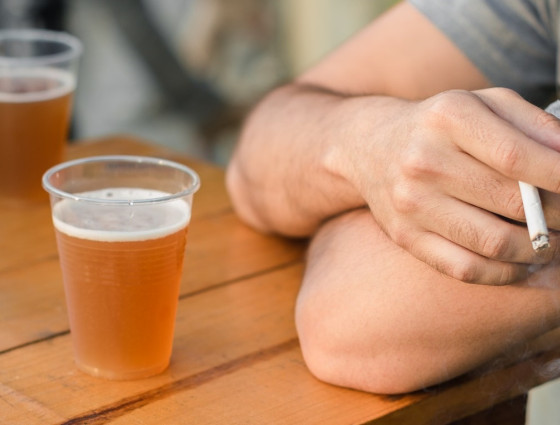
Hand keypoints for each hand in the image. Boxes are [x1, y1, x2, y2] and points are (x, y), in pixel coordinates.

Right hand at [333, 88, 559, 284]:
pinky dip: (504, 273)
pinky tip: (518, 261)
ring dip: (539, 250)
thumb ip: (536, 125)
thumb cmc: (440, 126)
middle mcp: (424, 160)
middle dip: (559, 217)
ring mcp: (410, 202)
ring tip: (550, 240)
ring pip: (495, 243)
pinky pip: (466, 269)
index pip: (518, 157)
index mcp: (448, 117)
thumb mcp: (484, 105)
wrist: (371, 147)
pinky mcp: (404, 236)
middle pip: (513, 203)